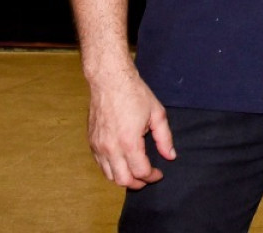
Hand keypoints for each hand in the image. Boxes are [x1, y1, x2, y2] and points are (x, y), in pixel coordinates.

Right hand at [85, 63, 174, 188]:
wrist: (109, 80)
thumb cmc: (134, 93)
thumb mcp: (157, 113)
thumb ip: (164, 138)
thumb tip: (170, 156)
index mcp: (129, 142)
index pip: (141, 172)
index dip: (152, 176)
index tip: (159, 173)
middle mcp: (111, 148)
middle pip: (123, 180)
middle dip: (138, 183)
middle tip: (148, 177)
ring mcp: (99, 146)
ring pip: (109, 176)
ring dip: (124, 178)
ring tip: (136, 171)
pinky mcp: (92, 142)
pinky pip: (101, 164)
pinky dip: (112, 169)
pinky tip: (123, 161)